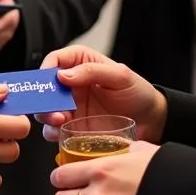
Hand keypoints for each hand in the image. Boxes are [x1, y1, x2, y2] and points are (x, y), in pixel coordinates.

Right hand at [33, 44, 167, 144]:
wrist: (152, 121)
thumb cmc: (138, 93)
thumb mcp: (120, 76)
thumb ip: (92, 72)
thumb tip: (63, 75)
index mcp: (82, 64)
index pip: (55, 60)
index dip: (47, 69)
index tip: (47, 81)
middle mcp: (72, 85)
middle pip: (45, 88)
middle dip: (43, 98)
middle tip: (51, 107)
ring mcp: (71, 107)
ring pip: (46, 110)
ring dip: (46, 116)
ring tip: (59, 121)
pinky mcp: (73, 127)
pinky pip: (55, 131)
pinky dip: (53, 133)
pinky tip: (61, 134)